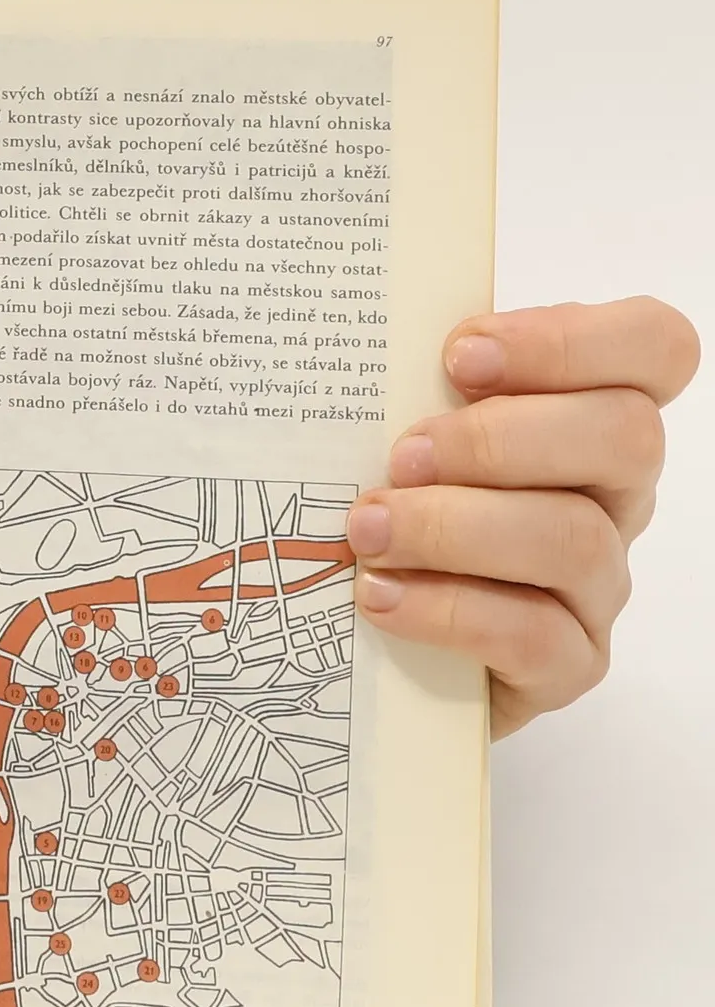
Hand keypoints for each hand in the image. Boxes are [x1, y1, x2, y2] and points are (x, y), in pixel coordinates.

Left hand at [348, 297, 699, 737]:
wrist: (386, 652)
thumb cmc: (399, 517)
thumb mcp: (406, 440)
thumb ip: (410, 391)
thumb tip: (356, 342)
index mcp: (591, 418)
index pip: (651, 348)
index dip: (569, 340)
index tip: (460, 356)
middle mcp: (614, 496)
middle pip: (624, 437)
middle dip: (498, 439)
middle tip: (402, 457)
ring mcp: (598, 585)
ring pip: (574, 538)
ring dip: (456, 527)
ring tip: (369, 529)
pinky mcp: (566, 666)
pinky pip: (534, 635)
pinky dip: (447, 610)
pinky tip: (379, 595)